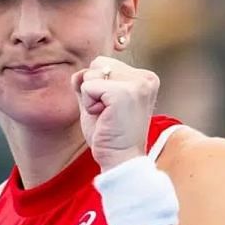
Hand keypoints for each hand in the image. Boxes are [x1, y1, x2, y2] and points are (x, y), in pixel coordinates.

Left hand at [71, 55, 158, 169]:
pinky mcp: (125, 92)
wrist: (120, 160)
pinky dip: (88, 104)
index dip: (97, 88)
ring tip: (106, 115)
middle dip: (93, 89)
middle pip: (97, 64)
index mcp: (144, 78)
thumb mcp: (97, 103)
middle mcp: (146, 77)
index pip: (104, 64)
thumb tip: (78, 73)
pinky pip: (88, 86)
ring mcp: (138, 84)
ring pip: (91, 73)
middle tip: (107, 113)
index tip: (111, 110)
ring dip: (90, 97)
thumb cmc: (109, 135)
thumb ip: (89, 84)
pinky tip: (104, 118)